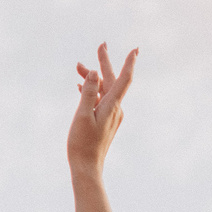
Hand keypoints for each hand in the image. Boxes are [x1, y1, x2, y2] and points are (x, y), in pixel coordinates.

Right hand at [69, 44, 135, 172]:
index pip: (124, 79)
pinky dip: (91, 90)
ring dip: (91, 77)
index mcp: (112, 106)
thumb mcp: (81, 115)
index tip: (135, 49)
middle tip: (102, 45)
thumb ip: (87, 92)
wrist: (87, 167)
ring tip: (76, 66)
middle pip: (112, 80)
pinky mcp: (104, 120)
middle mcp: (115, 109)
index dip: (129, 63)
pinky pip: (100, 99)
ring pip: (103, 89)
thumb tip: (92, 73)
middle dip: (105, 62)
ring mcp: (110, 115)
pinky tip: (80, 86)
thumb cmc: (82, 143)